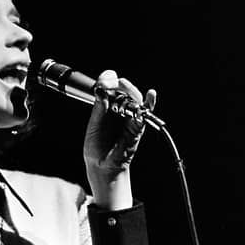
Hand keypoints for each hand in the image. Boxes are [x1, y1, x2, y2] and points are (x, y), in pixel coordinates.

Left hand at [83, 70, 156, 209]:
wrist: (102, 165)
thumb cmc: (96, 146)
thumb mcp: (93, 125)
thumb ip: (99, 109)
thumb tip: (101, 90)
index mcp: (106, 104)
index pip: (109, 85)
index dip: (107, 79)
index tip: (103, 81)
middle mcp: (119, 107)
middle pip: (123, 87)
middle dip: (117, 83)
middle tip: (108, 85)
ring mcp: (129, 115)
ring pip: (134, 97)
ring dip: (129, 91)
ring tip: (122, 89)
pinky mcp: (137, 125)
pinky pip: (146, 113)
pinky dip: (150, 103)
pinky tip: (151, 95)